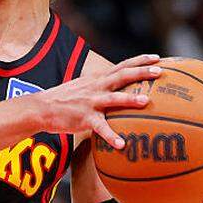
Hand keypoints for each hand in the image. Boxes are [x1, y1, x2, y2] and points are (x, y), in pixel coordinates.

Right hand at [36, 54, 161, 148]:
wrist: (42, 107)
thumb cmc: (67, 99)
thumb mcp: (86, 87)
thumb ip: (103, 87)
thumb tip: (121, 90)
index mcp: (99, 79)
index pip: (122, 65)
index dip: (140, 61)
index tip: (157, 58)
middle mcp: (97, 87)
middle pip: (122, 76)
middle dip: (141, 72)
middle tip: (160, 72)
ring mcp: (91, 102)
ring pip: (113, 98)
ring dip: (129, 99)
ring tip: (145, 101)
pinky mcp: (84, 118)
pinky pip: (100, 127)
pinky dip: (111, 136)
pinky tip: (121, 144)